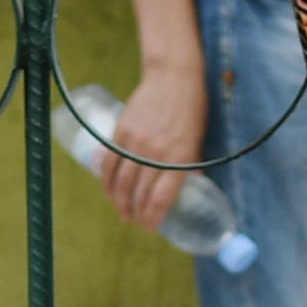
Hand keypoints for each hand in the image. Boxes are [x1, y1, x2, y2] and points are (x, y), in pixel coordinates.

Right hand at [102, 55, 207, 234]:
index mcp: (179, 158)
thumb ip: (190, 166)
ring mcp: (136, 142)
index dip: (153, 219)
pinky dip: (107, 181)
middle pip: (139, 194)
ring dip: (120, 202)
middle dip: (136, 214)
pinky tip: (109, 192)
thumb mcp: (199, 141)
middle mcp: (156, 153)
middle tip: (136, 222)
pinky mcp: (121, 132)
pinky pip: (110, 163)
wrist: (173, 77)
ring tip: (122, 213)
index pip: (161, 199)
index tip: (151, 229)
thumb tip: (187, 188)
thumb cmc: (192, 109)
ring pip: (122, 182)